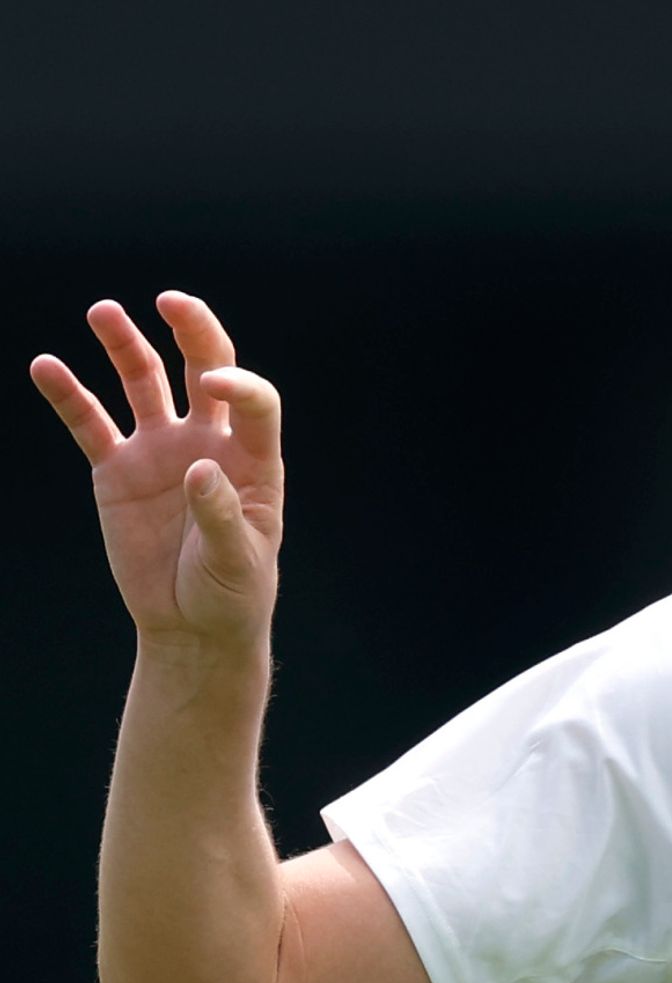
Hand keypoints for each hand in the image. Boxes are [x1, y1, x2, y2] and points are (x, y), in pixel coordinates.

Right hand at [30, 292, 283, 648]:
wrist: (191, 623)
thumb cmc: (231, 591)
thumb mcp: (238, 561)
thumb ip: (221, 516)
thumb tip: (200, 470)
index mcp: (254, 460)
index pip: (255, 403)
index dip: (240, 383)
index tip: (215, 383)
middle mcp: (209, 441)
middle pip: (204, 369)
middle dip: (191, 331)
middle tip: (169, 300)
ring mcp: (161, 450)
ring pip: (143, 384)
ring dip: (125, 346)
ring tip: (104, 312)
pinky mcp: (117, 470)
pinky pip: (90, 424)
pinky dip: (69, 395)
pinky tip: (46, 365)